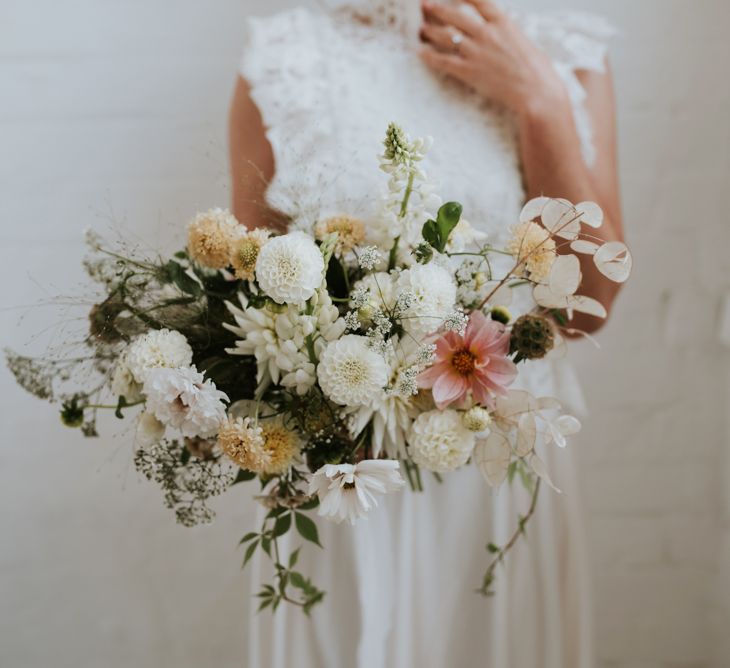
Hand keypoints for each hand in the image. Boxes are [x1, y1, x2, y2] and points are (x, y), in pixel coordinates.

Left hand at [419, 0, 568, 118]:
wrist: (535, 90)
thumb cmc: (536, 69)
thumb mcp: (522, 41)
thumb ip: (506, 33)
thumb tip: (501, 33)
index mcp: (502, 22)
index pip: (478, 0)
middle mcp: (486, 33)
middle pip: (455, 15)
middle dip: (437, 9)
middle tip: (425, 5)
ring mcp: (475, 52)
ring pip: (446, 37)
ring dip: (430, 32)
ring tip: (422, 29)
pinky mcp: (469, 72)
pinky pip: (443, 61)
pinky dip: (430, 57)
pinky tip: (422, 53)